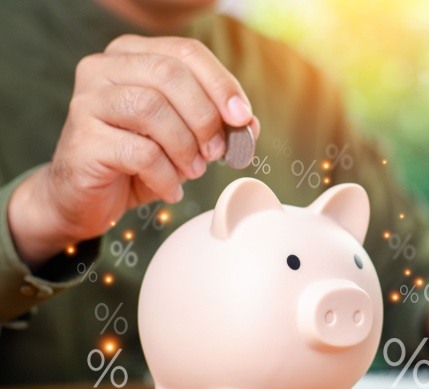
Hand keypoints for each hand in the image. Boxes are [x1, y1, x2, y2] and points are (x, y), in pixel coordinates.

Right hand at [8, 35, 259, 266]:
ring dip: (185, 146)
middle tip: (218, 151)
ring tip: (193, 170)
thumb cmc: (138, 160)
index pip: (186, 52)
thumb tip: (248, 123)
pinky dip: (166, 175)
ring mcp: (86, 101)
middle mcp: (104, 68)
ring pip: (152, 108)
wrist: (86, 198)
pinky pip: (139, 152)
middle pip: (170, 74)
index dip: (221, 84)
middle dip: (205, 116)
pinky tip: (171, 188)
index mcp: (132, 54)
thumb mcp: (185, 136)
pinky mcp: (82, 139)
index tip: (243, 118)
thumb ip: (216, 122)